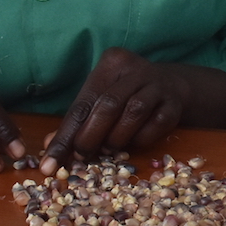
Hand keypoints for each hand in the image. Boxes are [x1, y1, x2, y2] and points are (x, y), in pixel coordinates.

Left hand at [40, 49, 225, 171]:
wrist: (175, 86)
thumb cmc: (129, 95)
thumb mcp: (103, 99)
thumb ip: (80, 121)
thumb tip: (51, 147)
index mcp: (112, 63)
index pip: (83, 102)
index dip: (65, 134)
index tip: (50, 163)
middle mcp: (136, 69)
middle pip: (108, 103)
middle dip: (91, 135)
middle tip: (83, 156)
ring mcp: (159, 85)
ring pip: (134, 111)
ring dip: (117, 136)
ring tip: (108, 150)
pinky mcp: (175, 103)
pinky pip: (157, 123)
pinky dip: (142, 137)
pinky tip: (135, 144)